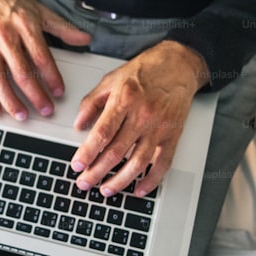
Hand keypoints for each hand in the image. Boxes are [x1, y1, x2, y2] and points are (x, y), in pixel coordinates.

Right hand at [0, 0, 91, 119]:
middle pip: (22, 73)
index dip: (52, 77)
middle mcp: (5, 37)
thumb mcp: (39, 10)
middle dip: (35, 95)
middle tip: (45, 109)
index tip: (59, 92)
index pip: (42, 57)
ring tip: (22, 115)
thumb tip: (84, 39)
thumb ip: (62, 28)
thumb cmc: (9, 2)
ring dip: (11, 101)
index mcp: (24, 26)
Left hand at [71, 40, 208, 196]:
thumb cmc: (145, 71)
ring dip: (120, 180)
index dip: (88, 153)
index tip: (77, 166)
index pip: (102, 133)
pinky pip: (163, 163)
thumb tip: (78, 124)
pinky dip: (151, 180)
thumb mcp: (111, 79)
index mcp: (124, 100)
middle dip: (97, 172)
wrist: (178, 65)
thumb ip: (91, 102)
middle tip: (85, 183)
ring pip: (138, 162)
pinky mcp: (172, 135)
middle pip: (116, 152)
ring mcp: (159, 127)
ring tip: (106, 190)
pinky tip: (139, 189)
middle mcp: (142, 115)